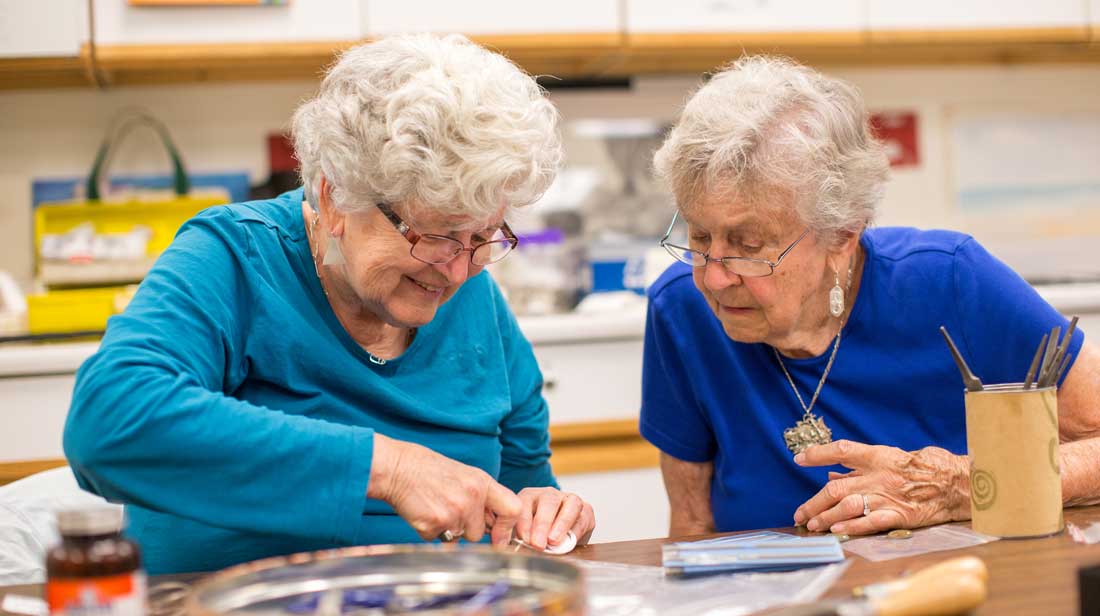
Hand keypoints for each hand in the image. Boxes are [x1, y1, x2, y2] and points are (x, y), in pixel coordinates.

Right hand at [368, 434, 521, 544]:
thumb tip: (494, 523)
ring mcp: (453, 512)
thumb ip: (482, 496)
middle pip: (479, 533)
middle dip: (466, 528)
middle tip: (449, 508)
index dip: (508, 526)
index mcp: (482, 483)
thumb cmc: (428, 470)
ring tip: (435, 507)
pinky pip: (437, 539)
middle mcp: (471, 498)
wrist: (397, 467)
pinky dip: (429, 530)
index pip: (513, 509)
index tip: (499, 535)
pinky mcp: (434, 525)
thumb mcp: (464, 474)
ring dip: (448, 529)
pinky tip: (423, 512)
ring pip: (458, 538)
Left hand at [513, 487, 594, 549]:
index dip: (524, 521)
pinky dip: (577, 531)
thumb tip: (519, 544)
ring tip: (554, 541)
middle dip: (543, 523)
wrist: (555, 536)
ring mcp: (570, 500)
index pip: (525, 503)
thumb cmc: (535, 534)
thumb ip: (521, 537)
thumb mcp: (523, 534)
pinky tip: (569, 542)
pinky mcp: (586, 511)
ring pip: (571, 504)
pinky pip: (584, 518)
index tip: (524, 539)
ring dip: (562, 524)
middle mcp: (550, 495)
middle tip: (538, 543)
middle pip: (549, 501)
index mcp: (530, 496)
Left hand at [791, 439, 970, 534]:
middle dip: (814, 502)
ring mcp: (889, 496)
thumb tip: (829, 475)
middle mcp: (879, 476)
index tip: (799, 459)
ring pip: (849, 506)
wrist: (957, 483)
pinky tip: (838, 531)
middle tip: (800, 513)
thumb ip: (858, 467)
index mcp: (878, 456)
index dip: (818, 453)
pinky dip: (853, 526)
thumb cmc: (922, 468)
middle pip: (837, 488)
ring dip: (826, 517)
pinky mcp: (900, 515)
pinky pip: (872, 521)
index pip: (841, 450)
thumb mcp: (889, 459)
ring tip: (812, 525)